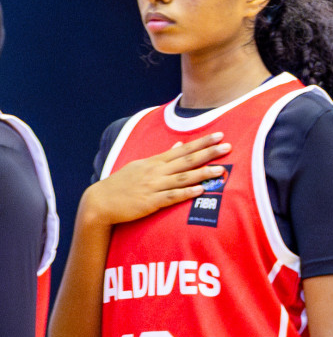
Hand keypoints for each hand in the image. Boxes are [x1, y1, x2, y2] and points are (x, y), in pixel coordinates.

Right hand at [82, 133, 231, 226]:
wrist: (100, 202)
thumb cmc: (123, 184)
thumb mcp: (141, 166)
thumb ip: (163, 157)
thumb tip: (179, 145)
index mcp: (154, 162)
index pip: (183, 149)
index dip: (201, 142)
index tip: (219, 135)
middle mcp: (156, 172)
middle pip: (186, 160)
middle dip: (208, 153)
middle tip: (228, 146)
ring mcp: (153, 186)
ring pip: (182, 178)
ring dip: (202, 173)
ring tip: (221, 170)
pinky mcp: (150, 202)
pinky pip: (171, 197)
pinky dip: (186, 193)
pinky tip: (199, 190)